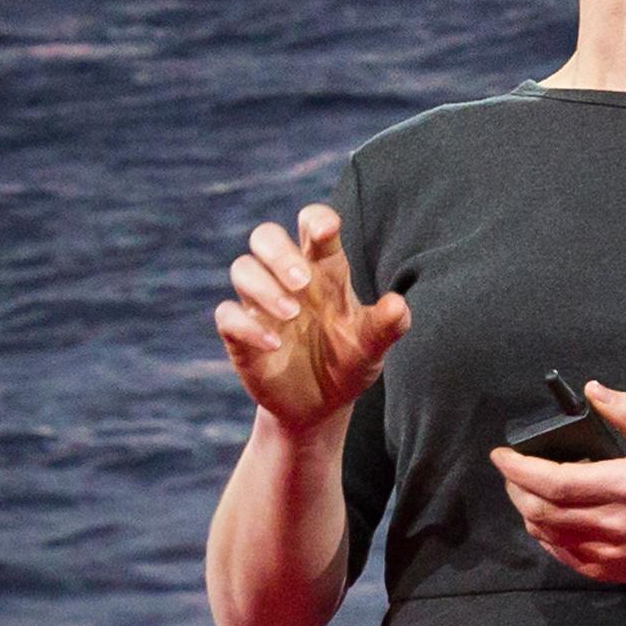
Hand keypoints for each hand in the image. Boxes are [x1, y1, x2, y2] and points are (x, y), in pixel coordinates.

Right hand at [213, 203, 410, 435]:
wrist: (322, 405)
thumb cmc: (350, 362)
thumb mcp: (372, 347)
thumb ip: (387, 326)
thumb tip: (397, 304)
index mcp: (325, 271)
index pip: (313, 226)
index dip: (316, 220)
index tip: (326, 230)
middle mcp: (288, 280)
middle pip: (266, 236)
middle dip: (279, 252)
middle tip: (302, 282)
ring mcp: (261, 304)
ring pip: (242, 268)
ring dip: (264, 287)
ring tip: (292, 315)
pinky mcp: (241, 333)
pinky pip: (227, 314)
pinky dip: (247, 325)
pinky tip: (274, 344)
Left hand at [489, 381, 625, 585]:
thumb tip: (592, 390)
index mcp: (625, 485)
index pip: (554, 481)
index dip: (519, 469)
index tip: (502, 455)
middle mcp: (612, 522)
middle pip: (539, 510)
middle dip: (515, 488)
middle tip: (513, 470)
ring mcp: (607, 551)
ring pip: (545, 533)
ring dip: (526, 510)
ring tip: (528, 490)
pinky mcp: (606, 570)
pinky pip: (560, 553)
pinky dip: (544, 533)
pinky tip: (549, 517)